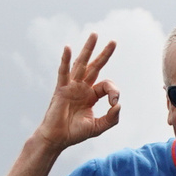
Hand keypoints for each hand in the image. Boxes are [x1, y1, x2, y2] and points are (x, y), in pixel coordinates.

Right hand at [34, 36, 121, 150]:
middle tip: (114, 42)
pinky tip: (68, 48)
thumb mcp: (98, 127)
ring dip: (88, 49)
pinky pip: (63, 72)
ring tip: (95, 35)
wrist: (57, 139)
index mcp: (91, 95)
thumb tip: (119, 105)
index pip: (106, 85)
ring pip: (81, 64)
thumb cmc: (75, 133)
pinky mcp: (61, 89)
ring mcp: (71, 87)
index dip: (114, 92)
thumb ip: (111, 118)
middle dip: (104, 54)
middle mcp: (81, 88)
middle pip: (94, 66)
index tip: (114, 103)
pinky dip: (65, 60)